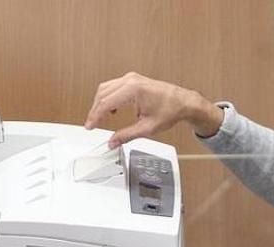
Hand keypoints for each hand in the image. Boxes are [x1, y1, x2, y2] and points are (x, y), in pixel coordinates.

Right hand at [83, 72, 224, 145]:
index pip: (106, 103)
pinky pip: (114, 86)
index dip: (95, 116)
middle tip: (92, 124)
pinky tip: (111, 110)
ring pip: (106, 88)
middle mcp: (131, 80)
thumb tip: (113, 142)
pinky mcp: (133, 80)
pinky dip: (109, 97)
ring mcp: (132, 78)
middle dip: (95, 110)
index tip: (90, 126)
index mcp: (134, 90)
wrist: (183, 102)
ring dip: (101, 103)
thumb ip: (126, 136)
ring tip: (99, 119)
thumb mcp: (147, 128)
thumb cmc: (170, 110)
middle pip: (103, 94)